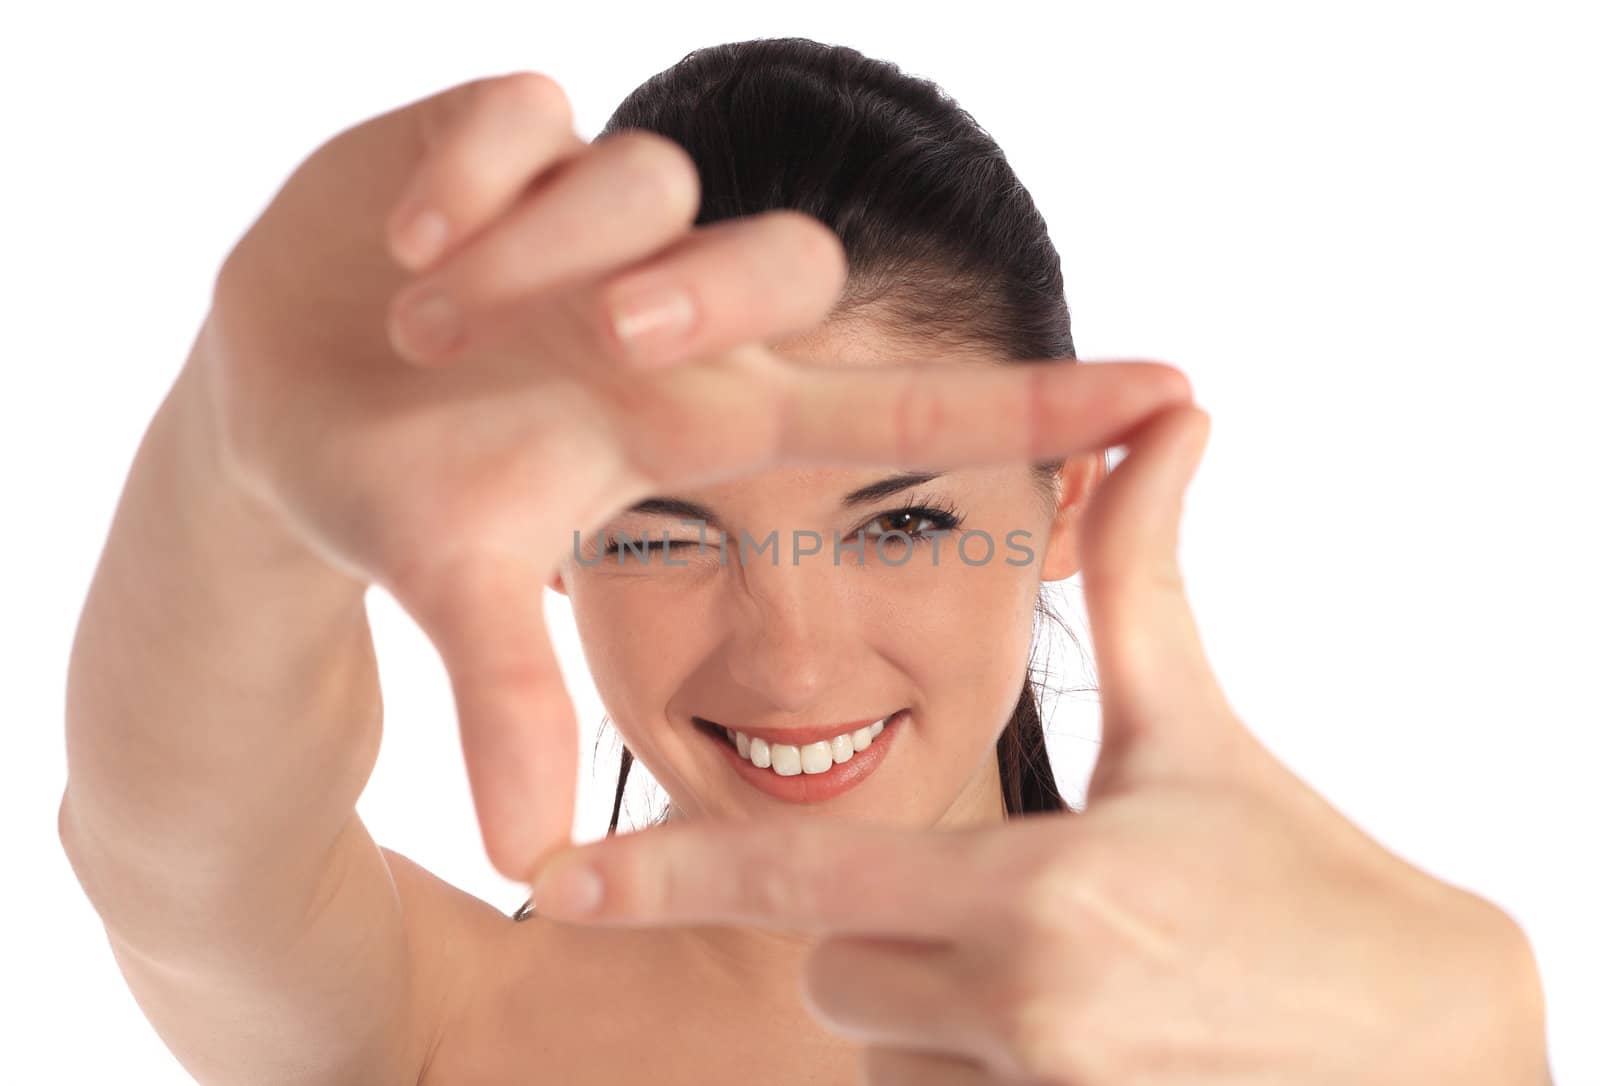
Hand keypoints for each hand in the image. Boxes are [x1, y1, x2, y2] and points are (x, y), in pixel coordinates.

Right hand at [184, 70, 1193, 882]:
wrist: (278, 396)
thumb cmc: (402, 484)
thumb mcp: (456, 585)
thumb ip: (508, 700)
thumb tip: (522, 859)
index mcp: (694, 416)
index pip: (891, 408)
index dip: (1031, 405)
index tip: (1172, 393)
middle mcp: (666, 310)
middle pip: (782, 261)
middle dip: (707, 288)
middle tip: (606, 340)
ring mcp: (587, 220)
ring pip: (645, 181)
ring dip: (538, 255)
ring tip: (433, 320)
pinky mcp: (497, 141)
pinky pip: (528, 114)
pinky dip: (474, 174)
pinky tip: (407, 242)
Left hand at [525, 405, 1551, 1083]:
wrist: (1433, 1042)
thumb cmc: (1308, 873)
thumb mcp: (1199, 729)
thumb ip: (1140, 576)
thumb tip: (1167, 413)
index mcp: (1031, 887)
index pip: (801, 881)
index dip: (665, 875)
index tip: (548, 887)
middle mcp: (1023, 1007)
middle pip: (839, 973)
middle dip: (886, 934)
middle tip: (1021, 910)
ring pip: (891, 1053)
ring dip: (944, 1013)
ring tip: (1081, 980)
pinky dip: (987, 1071)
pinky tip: (1099, 1041)